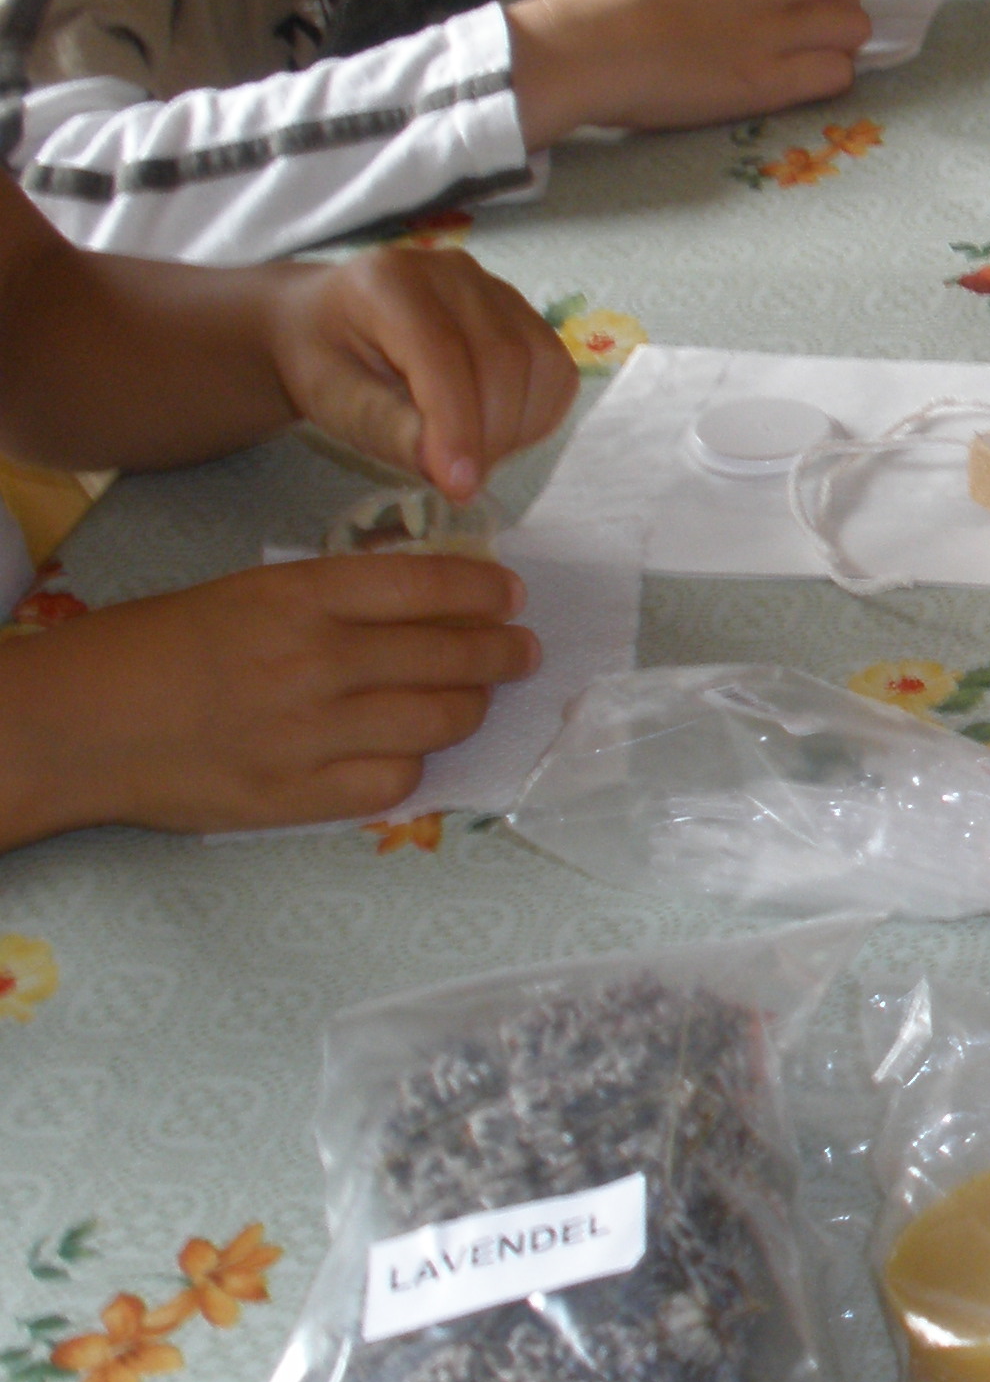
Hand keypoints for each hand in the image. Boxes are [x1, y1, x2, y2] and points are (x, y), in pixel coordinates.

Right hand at [0, 557, 535, 845]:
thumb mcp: (247, 594)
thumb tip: (432, 604)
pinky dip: (415, 764)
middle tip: (521, 652)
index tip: (511, 597)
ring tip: (479, 699)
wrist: (75, 723)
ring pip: (437, 720)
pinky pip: (394, 782)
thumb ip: (335, 599)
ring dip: (473, 707)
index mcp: (300, 595)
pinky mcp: (296, 796)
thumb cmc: (160, 647)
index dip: (486, 592)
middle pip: (450, 655)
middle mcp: (315, 660)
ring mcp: (309, 733)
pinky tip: (413, 750)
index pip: (429, 585)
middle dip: (502, 652)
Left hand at [265, 249, 578, 500]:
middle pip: (503, 358)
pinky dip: (537, 416)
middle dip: (492, 435)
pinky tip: (497, 434)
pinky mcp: (524, 314)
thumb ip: (388, 431)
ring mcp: (496, 289)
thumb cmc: (325, 361)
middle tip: (462, 482)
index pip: (443, 354)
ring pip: (542, 364)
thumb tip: (452, 471)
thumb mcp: (331, 401)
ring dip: (519, 430)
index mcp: (390, 282)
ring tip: (475, 458)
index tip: (459, 488)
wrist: (328, 324)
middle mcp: (454, 272)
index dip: (457, 426)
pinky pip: (555, 371)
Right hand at [505, 0, 868, 141]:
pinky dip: (830, 80)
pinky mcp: (767, 80)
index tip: (807, 0)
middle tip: (814, 37)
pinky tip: (798, 85)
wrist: (587, 49)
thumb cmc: (622, 9)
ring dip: (841, 46)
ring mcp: (770, 31)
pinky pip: (836, 74)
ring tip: (808, 62)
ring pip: (854, 28)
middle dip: (840, 11)